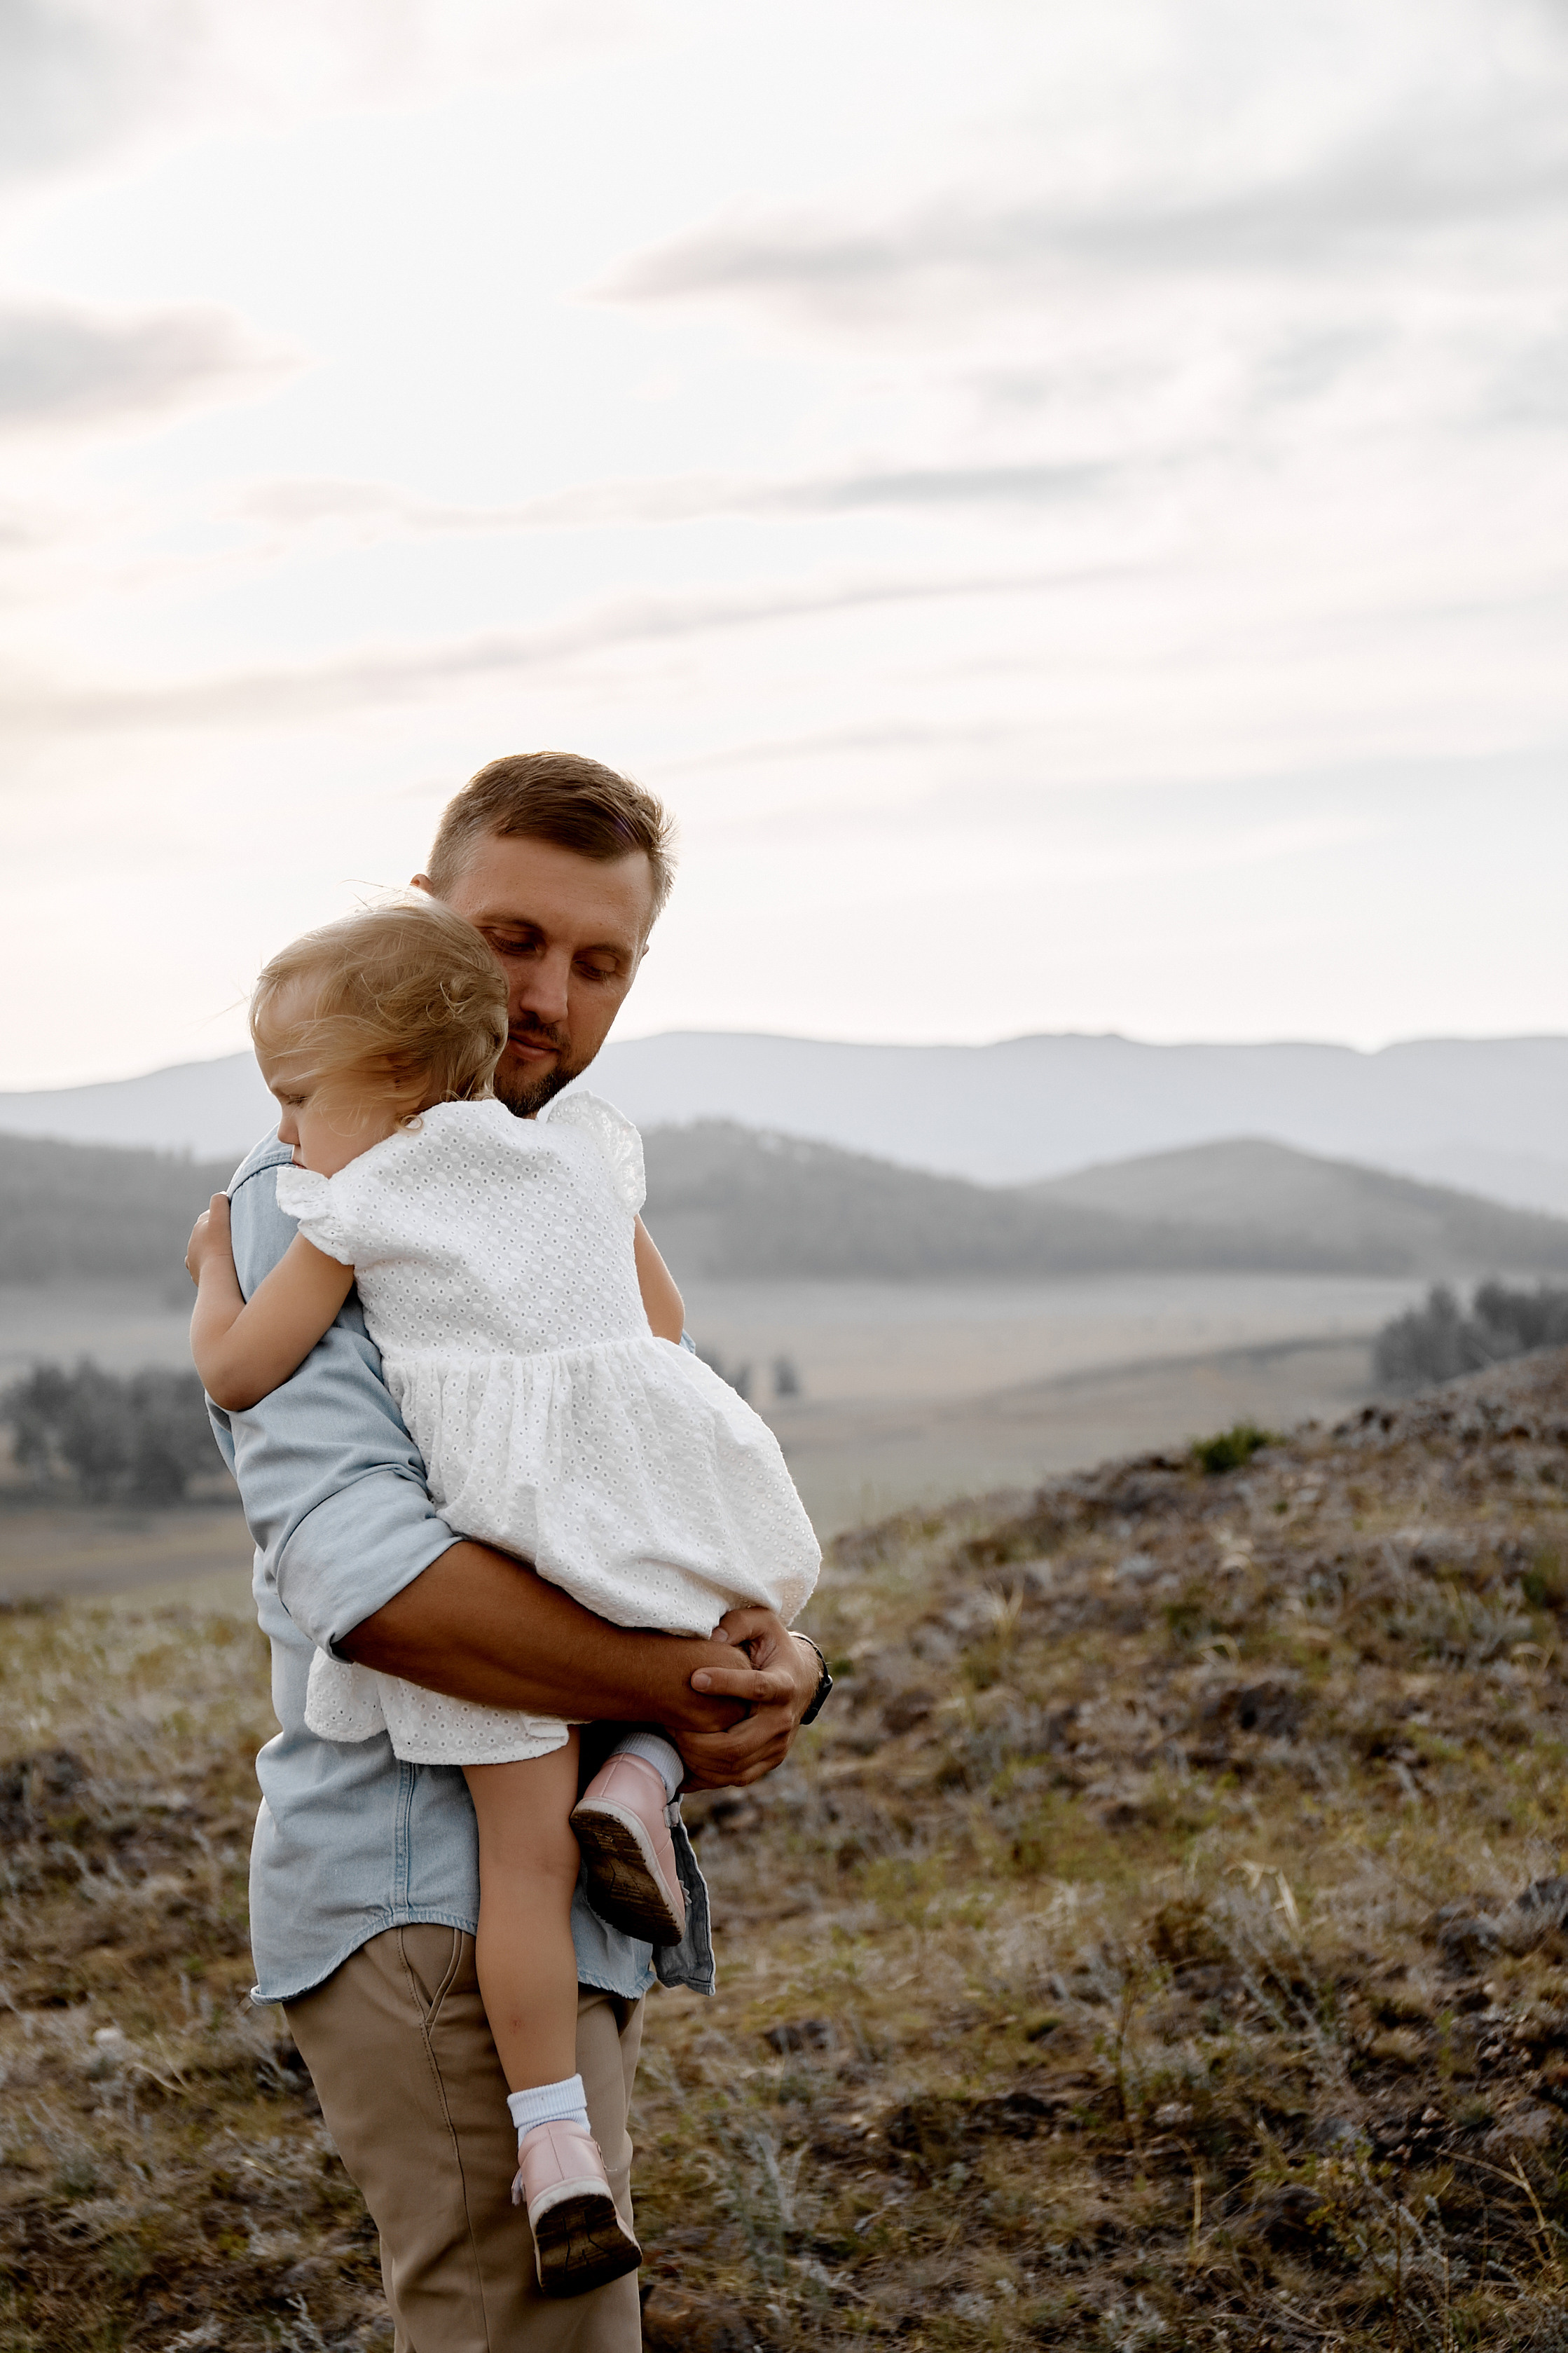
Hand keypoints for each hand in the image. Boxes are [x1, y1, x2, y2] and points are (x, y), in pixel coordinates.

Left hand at [185, 1193, 232, 1284]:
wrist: (218, 1275)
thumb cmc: (222, 1245)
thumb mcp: (221, 1216)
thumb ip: (219, 1200)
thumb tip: (221, 1195)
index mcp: (199, 1226)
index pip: (212, 1215)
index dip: (224, 1216)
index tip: (236, 1221)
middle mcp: (192, 1242)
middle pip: (207, 1233)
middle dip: (218, 1233)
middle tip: (235, 1238)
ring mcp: (193, 1259)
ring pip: (204, 1251)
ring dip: (213, 1250)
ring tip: (228, 1255)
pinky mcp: (196, 1274)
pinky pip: (203, 1267)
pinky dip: (209, 1265)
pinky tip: (219, 1267)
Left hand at [675, 1608, 820, 1790]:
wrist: (801, 1681)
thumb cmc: (773, 1647)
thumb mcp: (763, 1623)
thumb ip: (739, 1623)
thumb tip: (713, 1636)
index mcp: (784, 1684)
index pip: (757, 1688)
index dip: (727, 1684)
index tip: (694, 1677)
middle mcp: (782, 1721)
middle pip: (738, 1745)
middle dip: (697, 1739)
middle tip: (669, 1722)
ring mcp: (777, 1747)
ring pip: (733, 1768)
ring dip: (696, 1758)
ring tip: (671, 1738)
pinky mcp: (768, 1762)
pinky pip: (733, 1779)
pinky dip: (704, 1776)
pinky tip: (681, 1760)